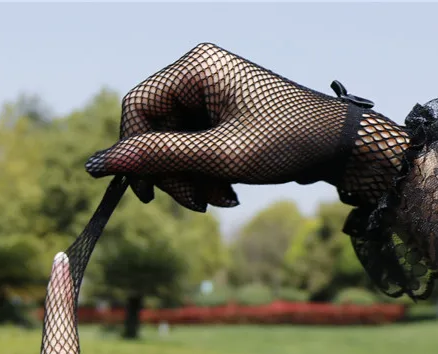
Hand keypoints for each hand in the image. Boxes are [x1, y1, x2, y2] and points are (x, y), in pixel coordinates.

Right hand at [85, 43, 408, 211]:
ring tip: (218, 198)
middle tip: (195, 203)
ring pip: (171, 146)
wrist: (333, 146)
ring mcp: (207, 96)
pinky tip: (223, 191)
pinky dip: (201, 175)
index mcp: (195, 68)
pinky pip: (190, 149)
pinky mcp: (217, 115)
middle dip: (170, 172)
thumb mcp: (218, 154)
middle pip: (153, 130)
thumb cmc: (284, 141)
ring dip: (188, 179)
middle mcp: (197, 75)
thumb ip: (160, 156)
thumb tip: (104, 162)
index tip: (146, 192)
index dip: (134, 151)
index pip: (137, 107)